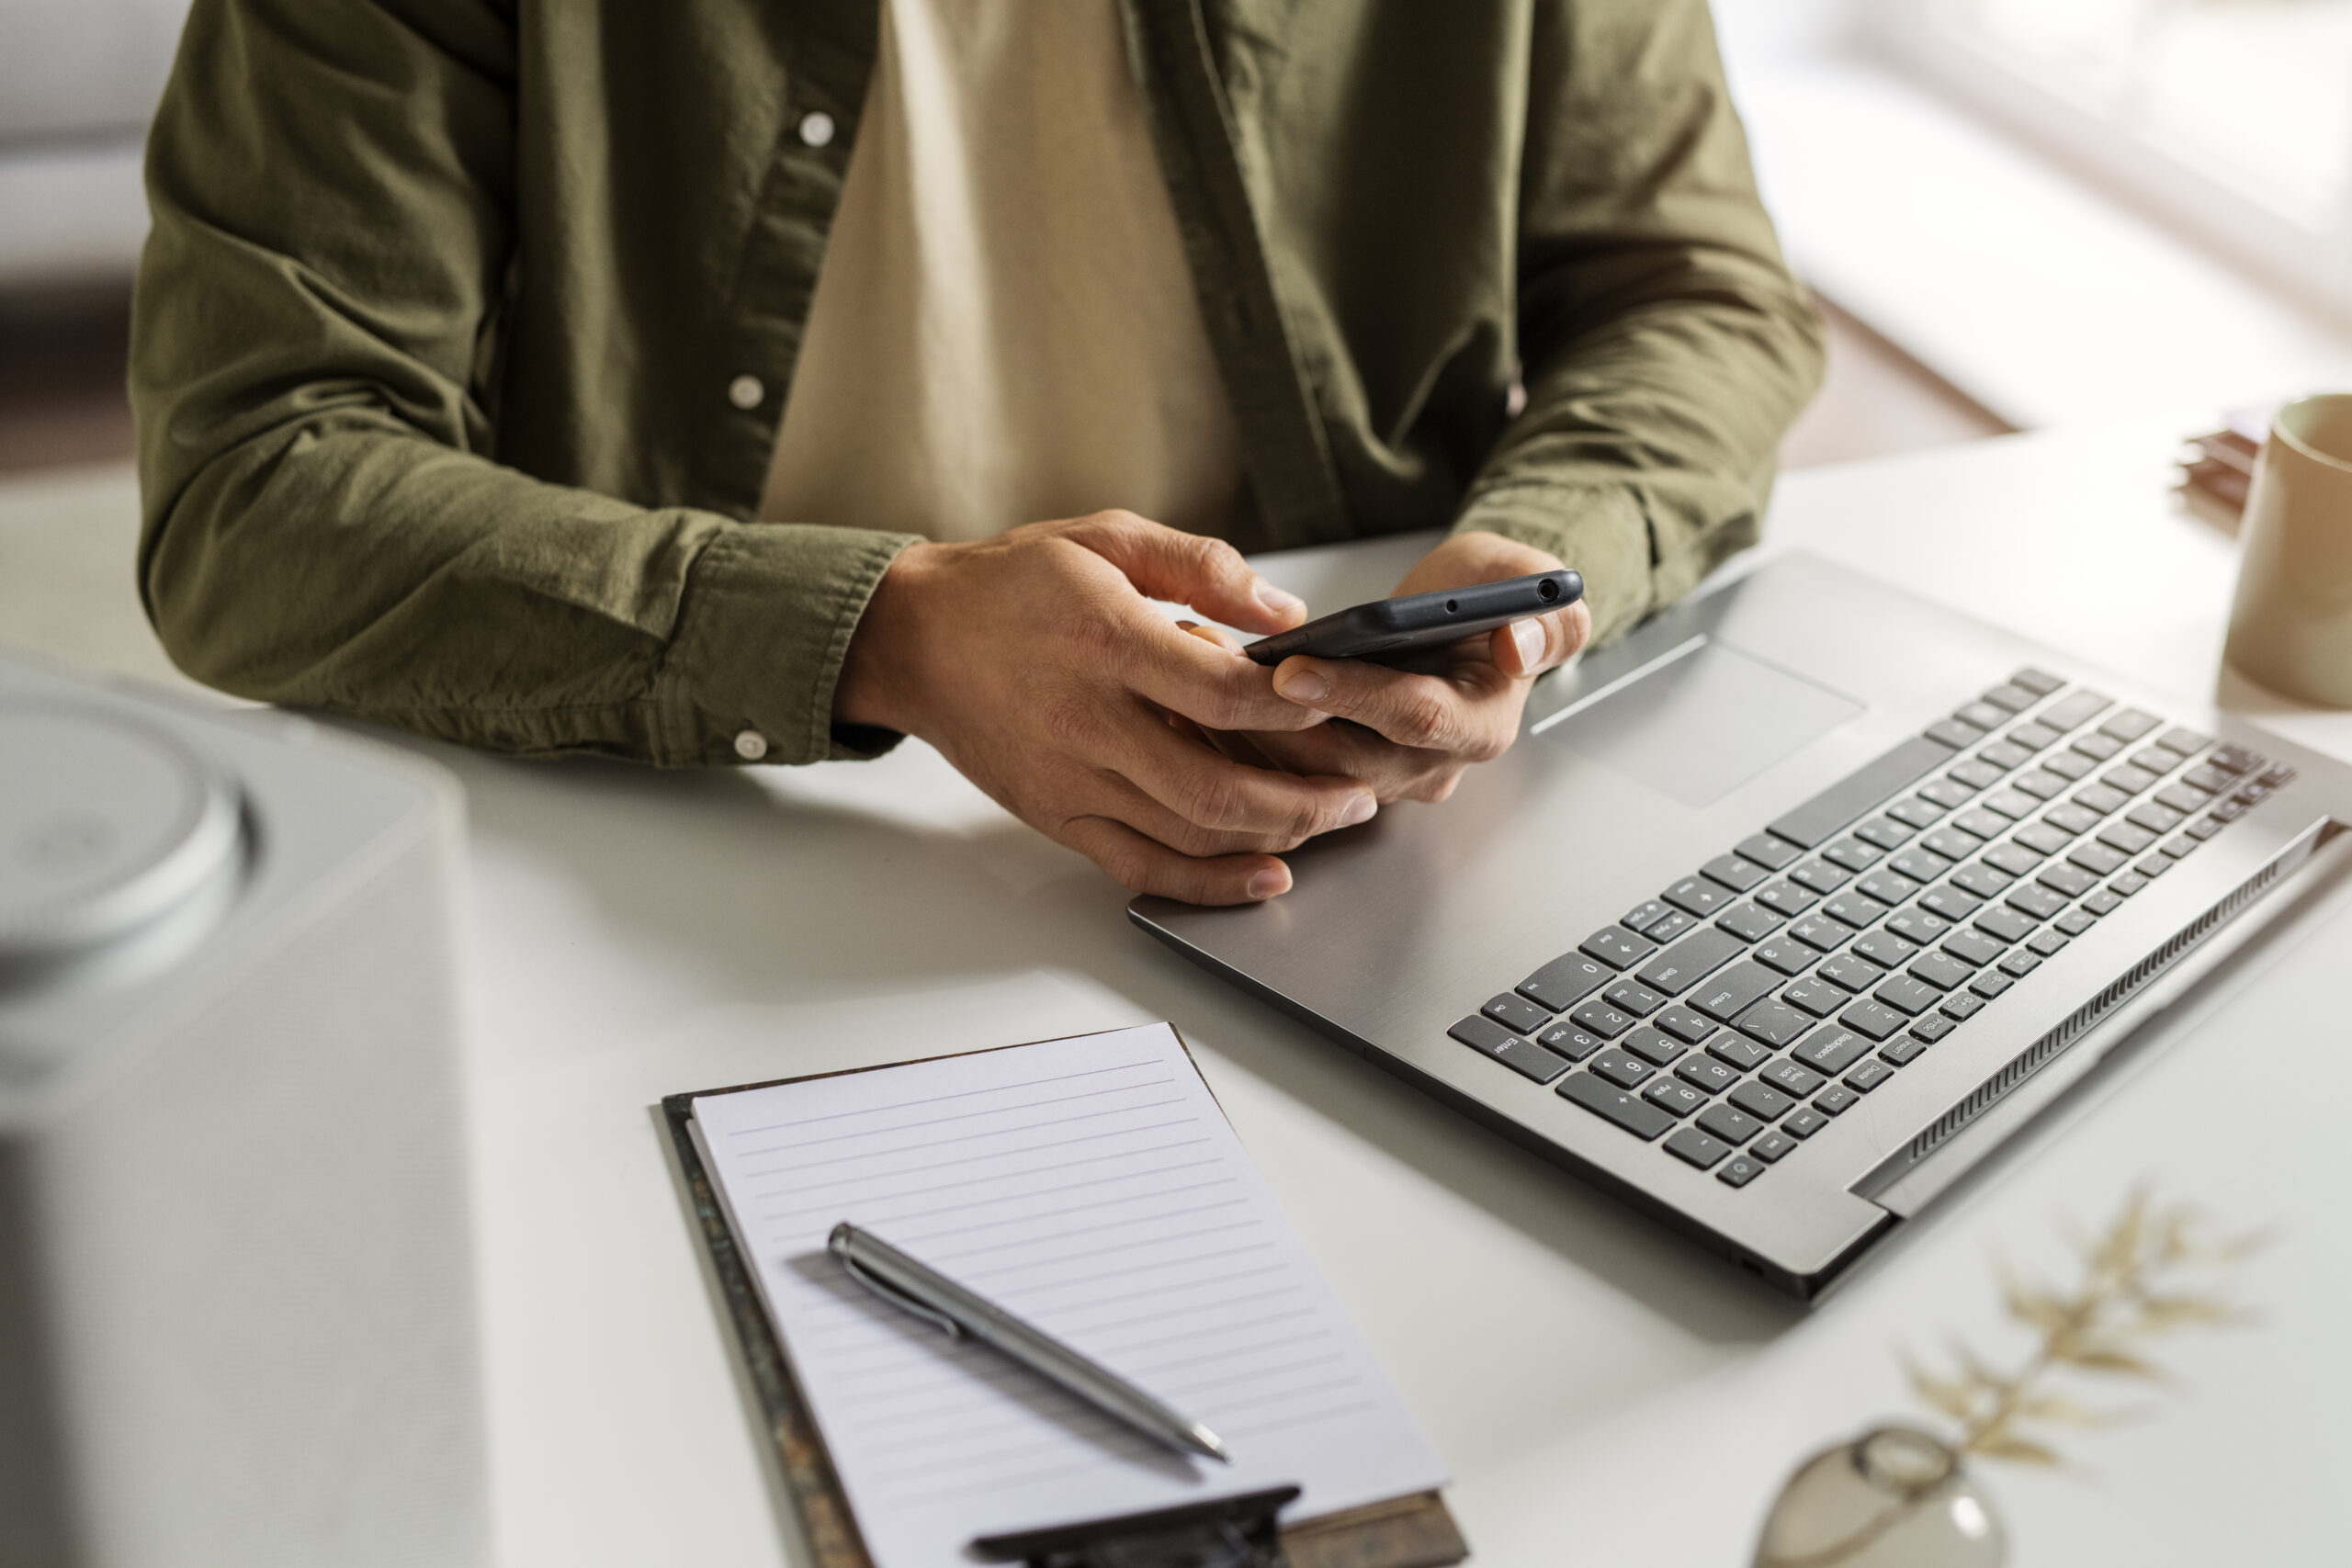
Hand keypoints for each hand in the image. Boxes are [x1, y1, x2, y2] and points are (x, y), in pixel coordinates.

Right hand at [834, 511, 1379, 904]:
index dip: (1292, 704)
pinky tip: (1265, 875)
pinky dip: (1210, 883)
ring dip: (1273, 836)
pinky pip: (1143, 866)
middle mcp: (1085, 719)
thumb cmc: (1011, 585)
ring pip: (1189, 832)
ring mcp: (1070, 778)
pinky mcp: (1059, 816)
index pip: (1219, 691)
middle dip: (1305, 797)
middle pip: (1215, 783)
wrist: (915, 640)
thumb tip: (1286, 614)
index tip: (1335, 699)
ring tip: (1329, 819)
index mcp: (1103, 638)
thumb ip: (1201, 566)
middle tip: (1359, 790)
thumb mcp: (1106, 538)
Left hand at [1184, 531, 1590, 801]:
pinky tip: (1186, 699)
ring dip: (1241, 732)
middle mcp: (1429, 765)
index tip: (1294, 669)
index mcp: (1481, 725)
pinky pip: (1280, 775)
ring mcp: (1379, 777)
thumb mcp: (1531, 584)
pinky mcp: (1334, 776)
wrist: (1464, 617)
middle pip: (1345, 761)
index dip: (1354, 695)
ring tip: (1189, 674)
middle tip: (1210, 673)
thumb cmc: (1491, 595)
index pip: (1415, 719)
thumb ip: (1548, 614)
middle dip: (1274, 719)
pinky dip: (1233, 742)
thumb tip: (1522, 643)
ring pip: (1302, 775)